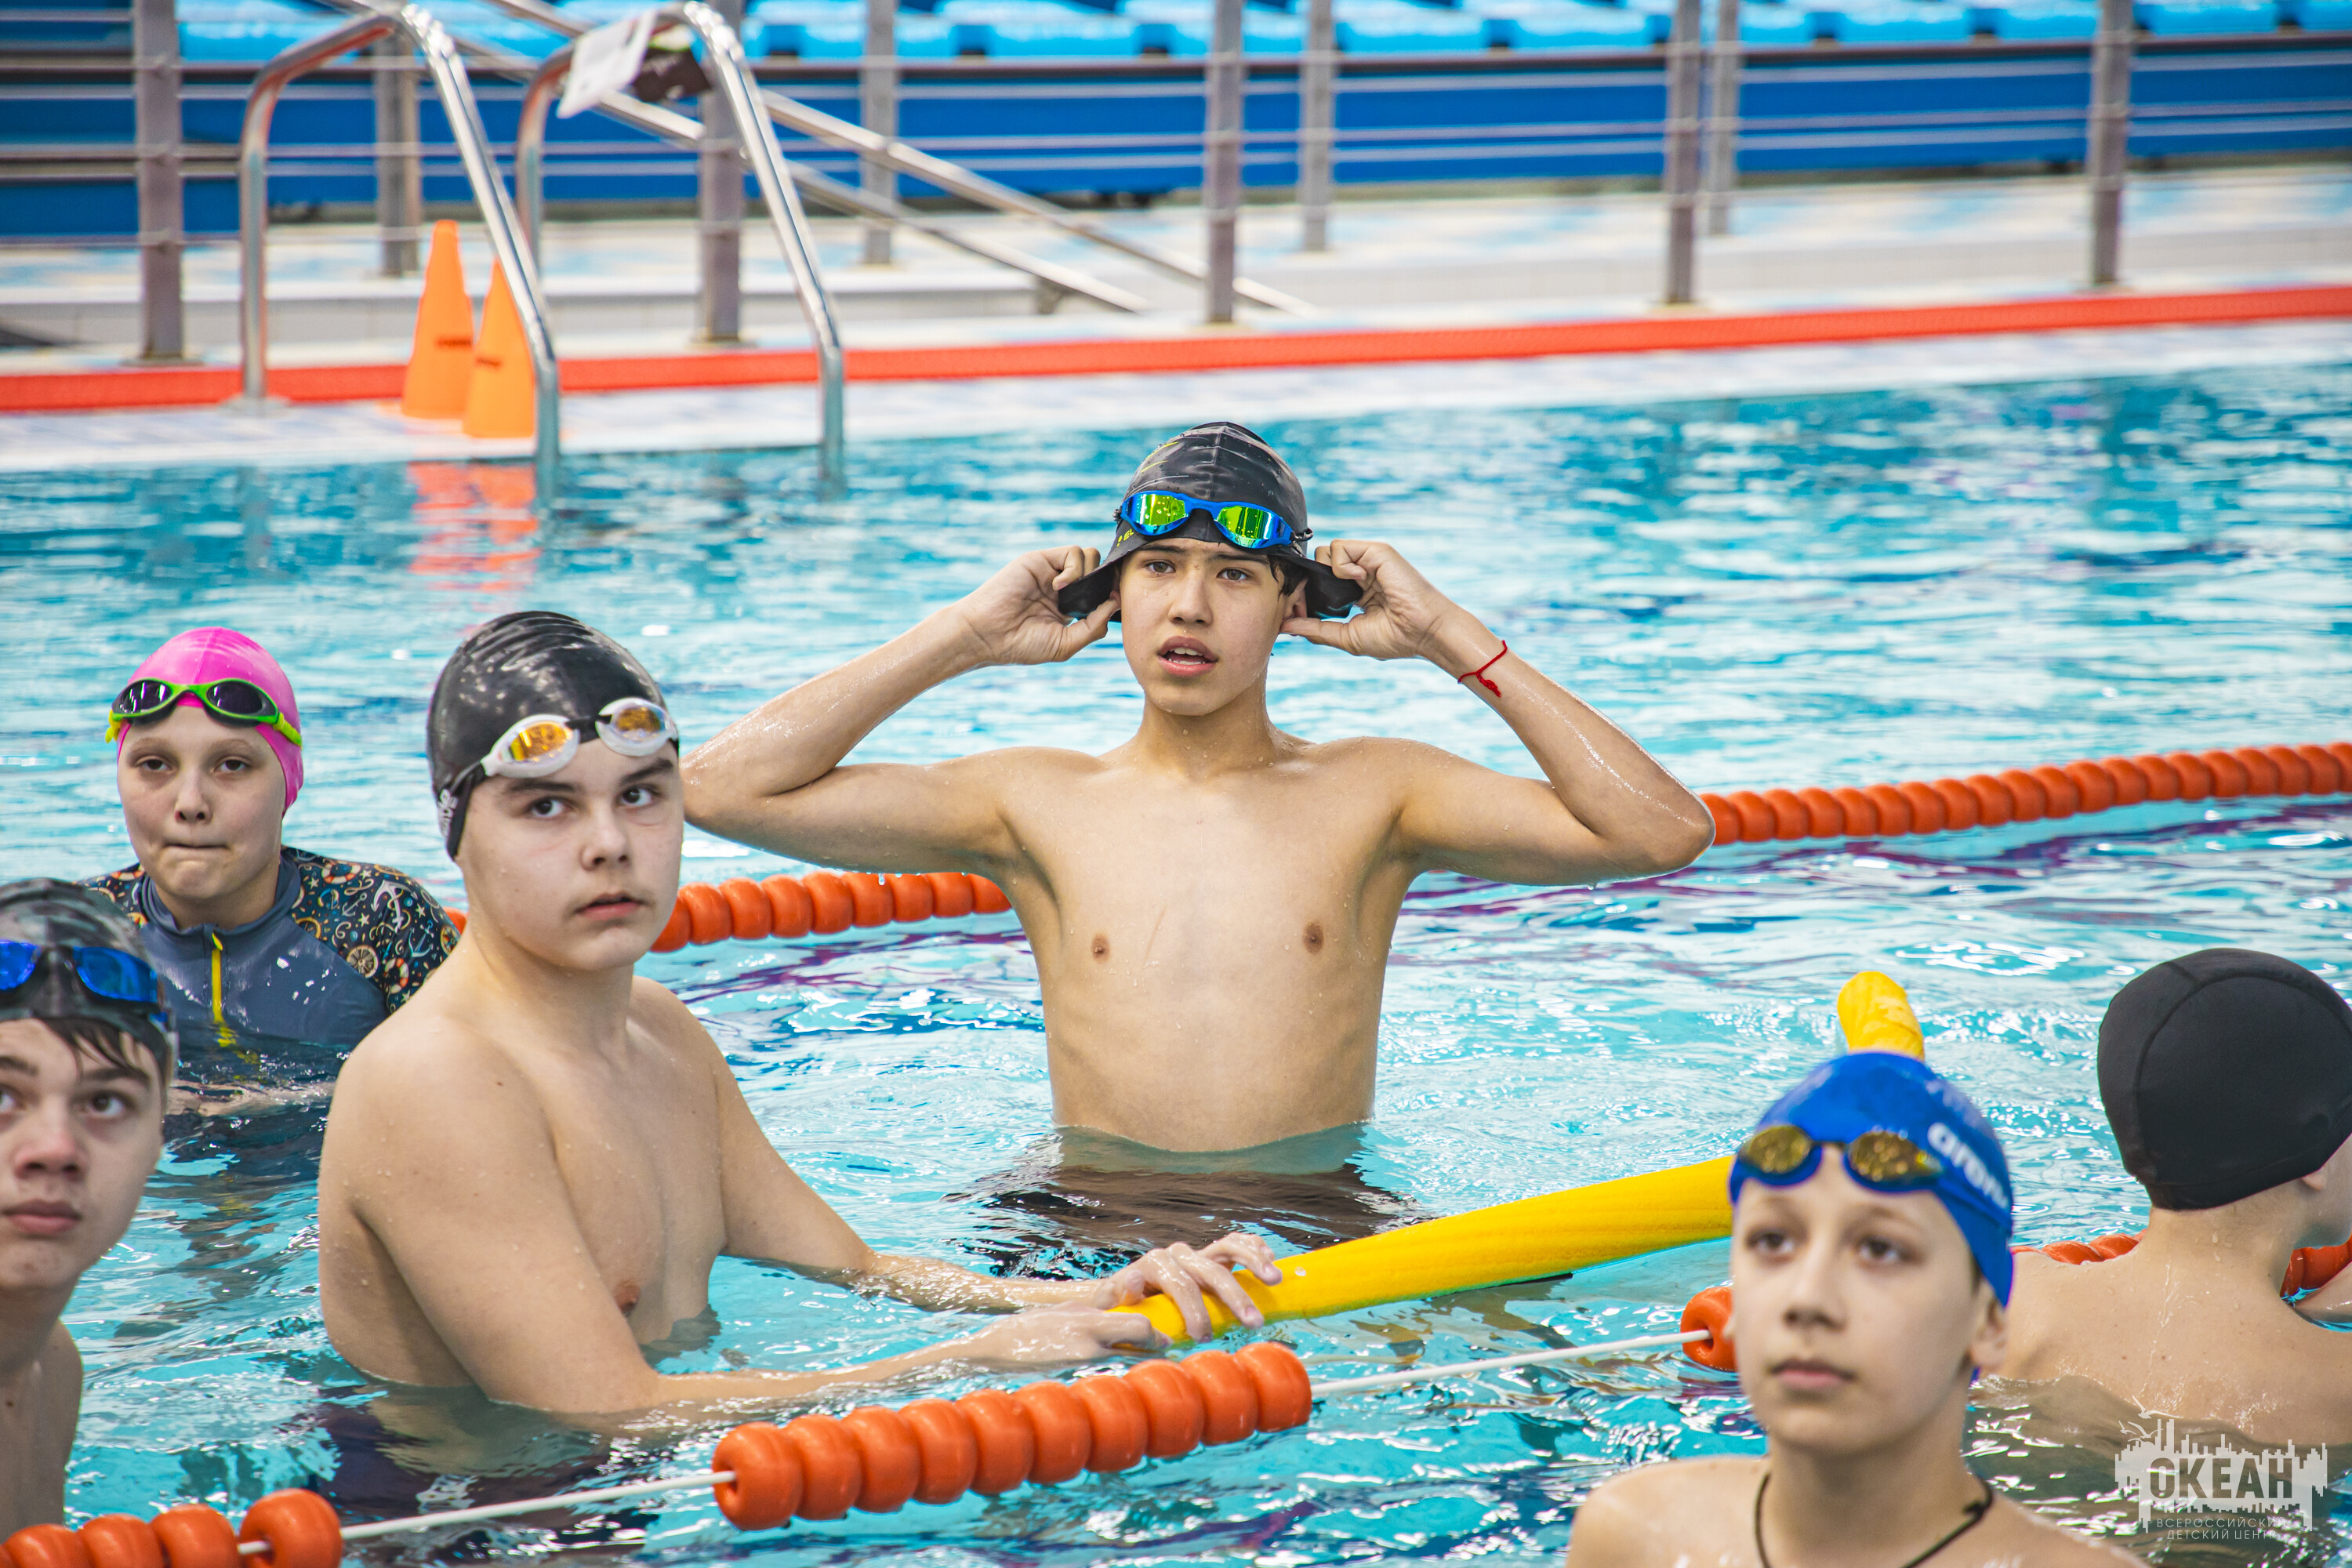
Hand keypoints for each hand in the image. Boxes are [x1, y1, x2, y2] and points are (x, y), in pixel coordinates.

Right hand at [949, 548, 1116, 668]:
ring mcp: (1052, 572)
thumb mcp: (1065, 643)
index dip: (1114, 593)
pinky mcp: (1041, 560)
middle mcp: (1064, 588)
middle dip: (1108, 580)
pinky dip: (1074, 569)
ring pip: (1090, 556)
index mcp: (1071, 608)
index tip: (1118, 601)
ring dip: (1090, 574)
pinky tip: (1060, 587)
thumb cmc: (1022, 644)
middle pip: (1099, 570)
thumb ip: (1094, 626)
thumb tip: (1115, 603)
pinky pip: (1073, 552)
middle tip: (1101, 596)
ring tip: (1072, 594)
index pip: (1102, 592)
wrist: (988, 634)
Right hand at [957, 1302, 1166, 1367]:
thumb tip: (1121, 1322)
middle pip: (1139, 1345)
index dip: (1157, 1335)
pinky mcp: (1069, 1381)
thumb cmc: (1026, 1329)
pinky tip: (1111, 1384)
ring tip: (1142, 1369)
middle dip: (1154, 1351)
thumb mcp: (1063, 1313)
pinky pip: (1102, 1381)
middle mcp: (1088, 1342)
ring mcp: (1079, 1365)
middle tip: (1164, 1354)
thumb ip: (1094, 1316)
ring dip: (1135, 1366)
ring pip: (1125, 1366)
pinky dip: (1111, 1379)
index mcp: (1087, 1319)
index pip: (1140, 1326)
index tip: (1165, 1340)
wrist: (988, 1352)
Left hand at [1088, 1233, 1282, 1340]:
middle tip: (1253, 1323)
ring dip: (1254, 1262)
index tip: (1205, 1337)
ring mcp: (1197, 1252)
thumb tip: (1133, 1279)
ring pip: (1229, 1248)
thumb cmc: (1121, 1304)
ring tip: (1275, 1280)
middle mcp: (1178, 1253)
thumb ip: (1120, 1293)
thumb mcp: (1113, 1302)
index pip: (1181, 1285)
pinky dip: (1254, 1247)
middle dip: (1234, 1296)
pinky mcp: (1211, 1254)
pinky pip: (1236, 1242)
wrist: (1125, 1290)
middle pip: (1211, 1270)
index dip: (1195, 1310)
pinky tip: (1271, 1261)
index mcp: (1154, 1263)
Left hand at [1281, 540, 1489, 669]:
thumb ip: (1316, 629)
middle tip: (1310, 604)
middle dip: (1306, 583)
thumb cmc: (1394, 638)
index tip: (1296, 613)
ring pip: (1326, 551)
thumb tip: (1284, 626)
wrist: (1424, 632)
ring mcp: (1368, 561)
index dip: (1304, 595)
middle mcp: (1361, 574)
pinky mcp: (1375, 551)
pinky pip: (1340, 547)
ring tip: (1346, 593)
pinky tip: (1358, 581)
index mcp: (1355, 593)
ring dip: (1325, 573)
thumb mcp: (1347, 637)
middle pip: (1318, 565)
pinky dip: (1341, 565)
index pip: (1319, 584)